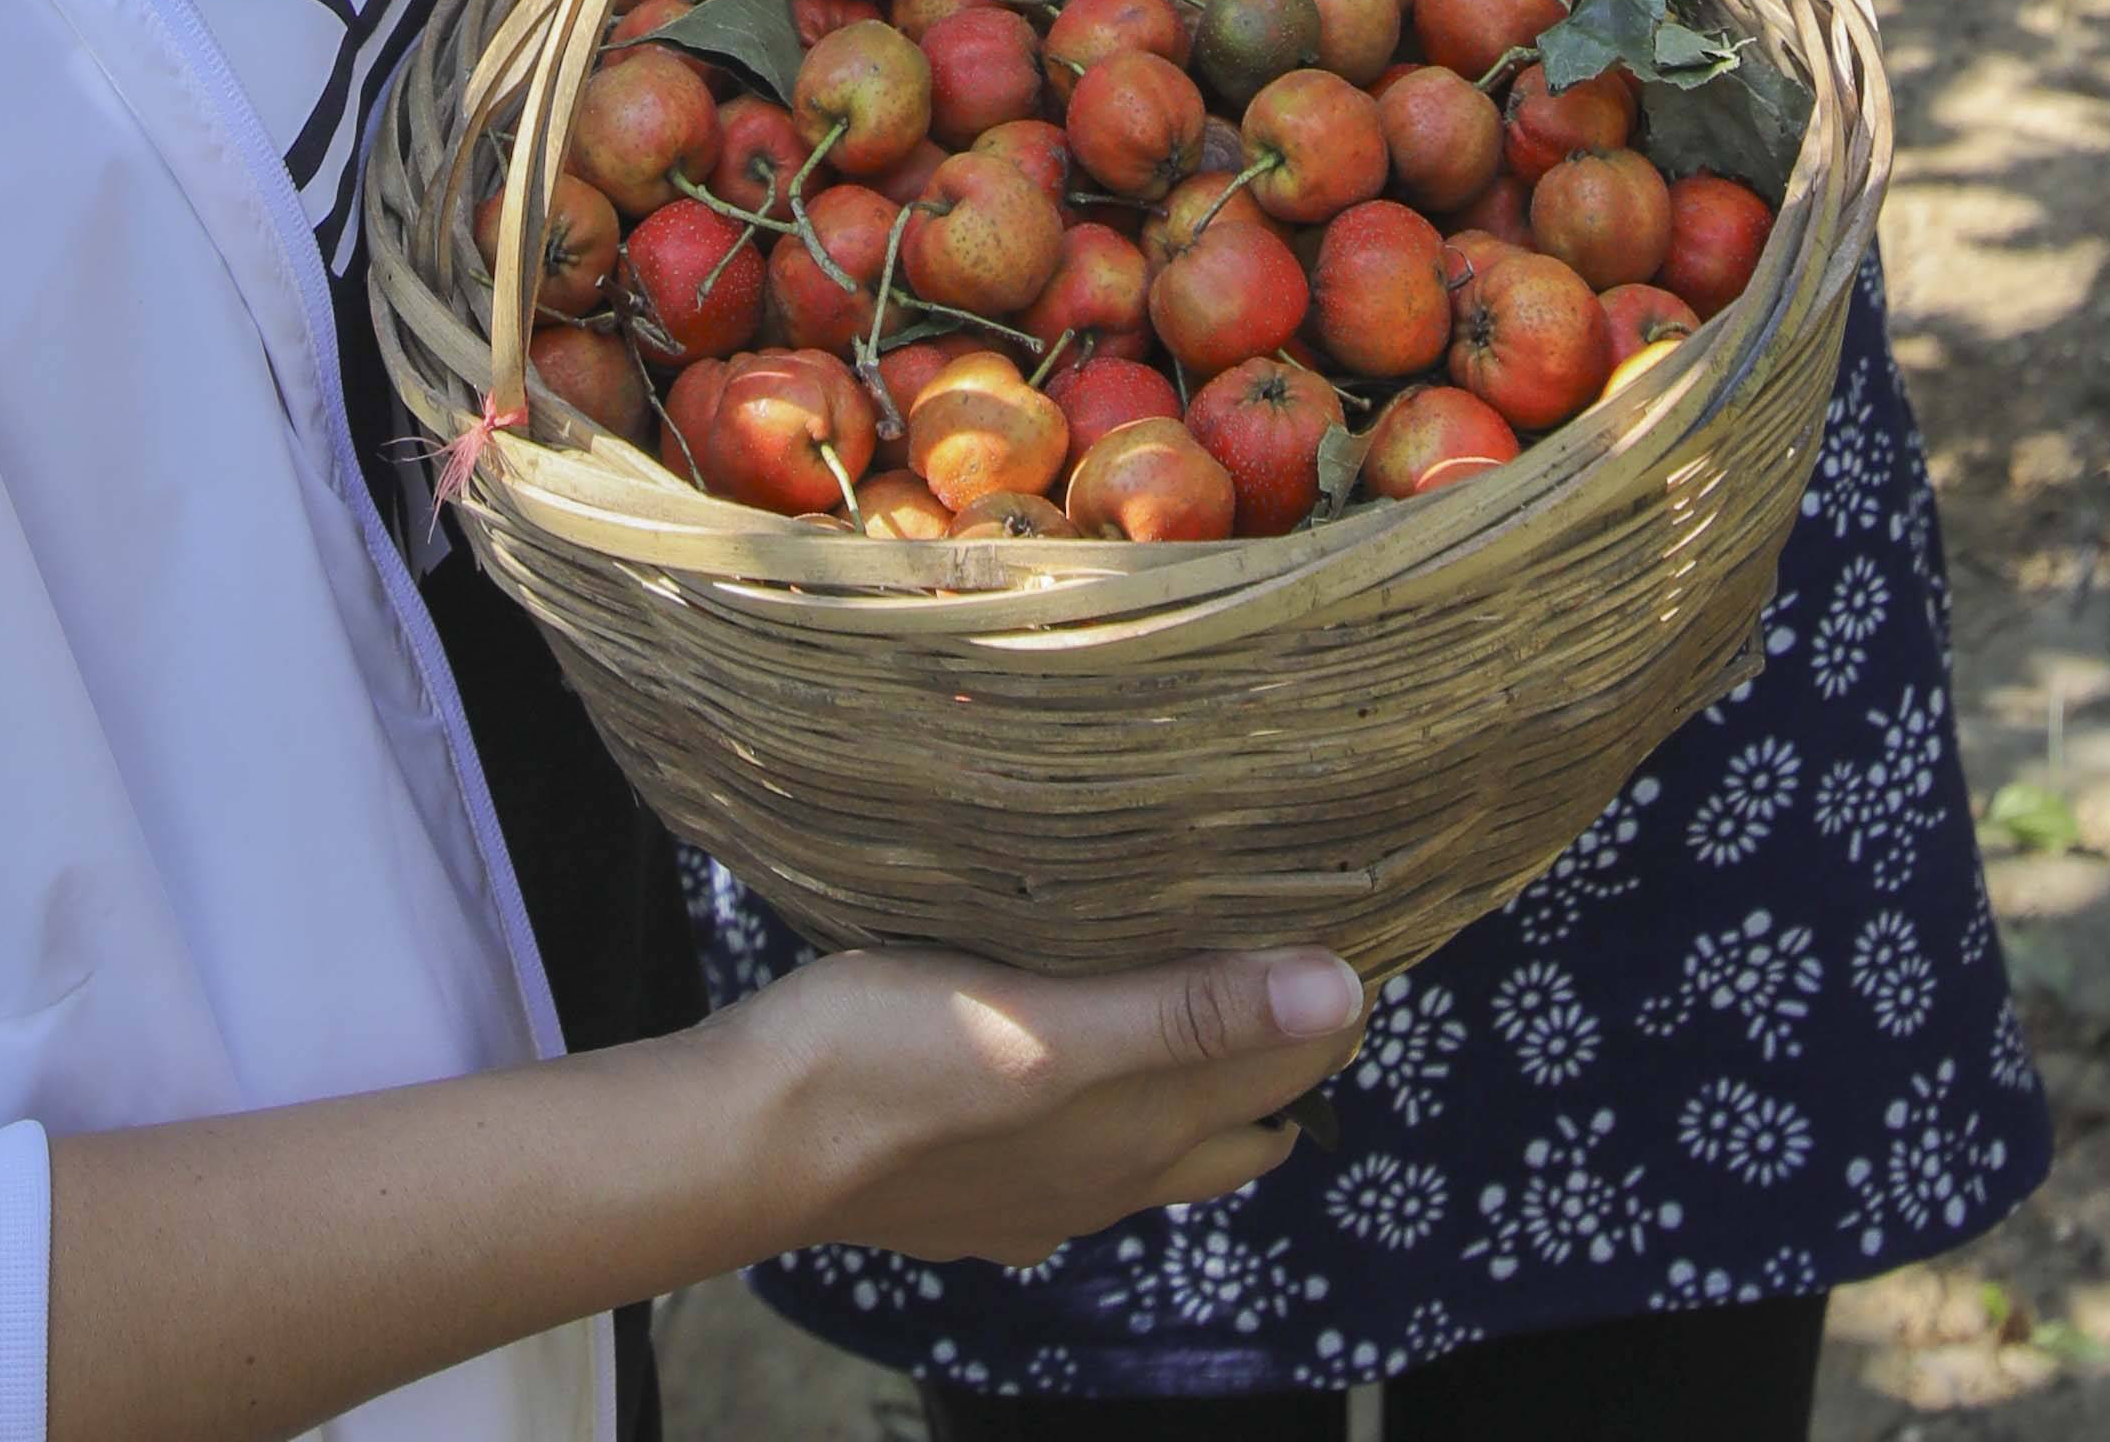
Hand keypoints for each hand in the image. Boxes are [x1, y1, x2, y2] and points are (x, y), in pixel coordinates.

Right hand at [760, 944, 1364, 1266]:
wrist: (761, 1139)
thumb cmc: (904, 1059)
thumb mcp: (1059, 1026)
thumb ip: (1195, 1015)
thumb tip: (1343, 994)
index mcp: (1149, 1130)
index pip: (1290, 1066)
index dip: (1326, 999)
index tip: (1348, 914)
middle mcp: (1116, 1175)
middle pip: (1242, 1114)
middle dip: (1282, 1044)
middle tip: (1288, 935)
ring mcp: (1046, 1195)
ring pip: (1163, 1142)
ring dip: (1198, 1081)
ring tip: (1200, 992)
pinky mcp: (981, 1191)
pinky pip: (1079, 1161)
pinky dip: (1110, 1121)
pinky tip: (1076, 1074)